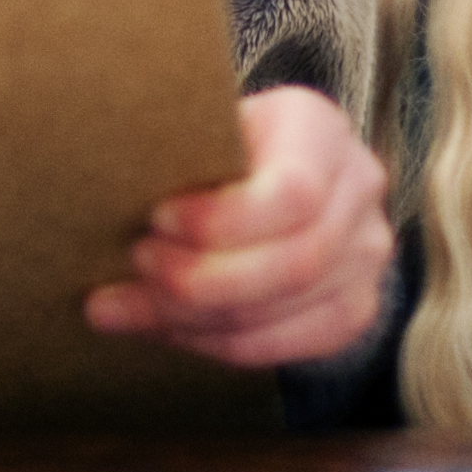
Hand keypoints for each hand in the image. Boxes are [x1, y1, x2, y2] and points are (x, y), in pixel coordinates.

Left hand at [90, 84, 389, 368]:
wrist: (264, 169)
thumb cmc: (213, 145)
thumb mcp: (199, 126)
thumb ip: (174, 153)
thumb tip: (105, 185)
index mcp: (319, 128)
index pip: (293, 193)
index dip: (222, 220)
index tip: (156, 218)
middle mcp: (359, 187)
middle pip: (295, 261)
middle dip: (200, 279)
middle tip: (133, 266)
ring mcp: (366, 254)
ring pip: (283, 310)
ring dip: (192, 318)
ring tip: (122, 306)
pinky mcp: (352, 307)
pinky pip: (283, 345)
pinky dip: (212, 342)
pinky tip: (162, 328)